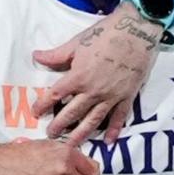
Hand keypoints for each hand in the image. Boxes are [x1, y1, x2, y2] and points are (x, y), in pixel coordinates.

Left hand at [31, 5, 165, 143]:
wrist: (137, 31)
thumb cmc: (105, 34)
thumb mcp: (77, 43)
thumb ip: (56, 55)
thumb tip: (36, 57)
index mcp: (78, 77)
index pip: (54, 96)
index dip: (42, 105)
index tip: (36, 112)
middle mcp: (93, 91)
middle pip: (71, 113)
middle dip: (59, 125)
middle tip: (50, 134)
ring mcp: (111, 96)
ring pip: (93, 120)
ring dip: (81, 133)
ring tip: (71, 143)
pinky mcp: (127, 96)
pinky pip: (120, 117)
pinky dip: (114, 130)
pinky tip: (108, 141)